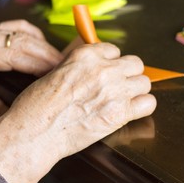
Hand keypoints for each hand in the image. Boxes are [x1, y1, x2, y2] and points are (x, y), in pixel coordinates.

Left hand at [0, 20, 62, 119]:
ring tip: (60, 61)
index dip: (42, 64)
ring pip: (23, 32)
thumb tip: (23, 118)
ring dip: (44, 45)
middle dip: (49, 54)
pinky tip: (41, 47)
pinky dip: (32, 37)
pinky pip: (16, 27)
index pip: (17, 55)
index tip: (61, 74)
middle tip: (69, 68)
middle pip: (24, 40)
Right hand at [0, 43, 156, 182]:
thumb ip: (79, 67)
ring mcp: (114, 91)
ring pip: (144, 82)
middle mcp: (103, 70)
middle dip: (127, 74)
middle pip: (135, 64)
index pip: (114, 50)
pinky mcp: (120, 114)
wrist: (35, 133)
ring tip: (122, 99)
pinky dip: (141, 107)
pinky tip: (129, 111)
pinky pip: (148, 103)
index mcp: (86, 56)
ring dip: (135, 90)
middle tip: (117, 85)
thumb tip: (92, 67)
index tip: (106, 70)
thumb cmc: (37, 106)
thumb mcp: (55, 73)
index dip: (110, 62)